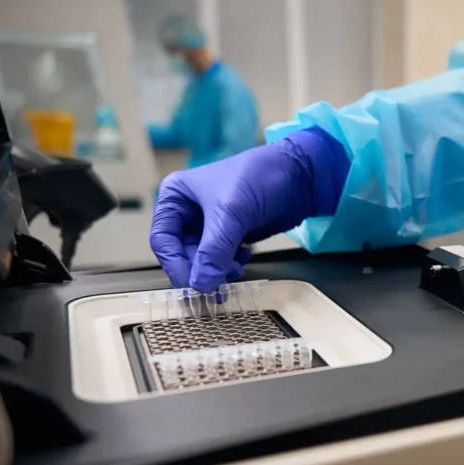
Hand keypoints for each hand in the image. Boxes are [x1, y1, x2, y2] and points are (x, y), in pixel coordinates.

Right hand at [149, 126, 349, 291]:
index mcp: (176, 197)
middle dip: (201, 271)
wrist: (300, 175)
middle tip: (218, 289)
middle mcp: (187, 211)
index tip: (193, 287)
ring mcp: (209, 223)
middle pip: (182, 253)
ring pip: (203, 259)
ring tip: (236, 271)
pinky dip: (230, 265)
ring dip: (217, 270)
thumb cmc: (259, 180)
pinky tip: (245, 258)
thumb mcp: (232, 214)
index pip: (163, 240)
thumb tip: (201, 286)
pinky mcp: (229, 233)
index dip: (176, 266)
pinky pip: (220, 258)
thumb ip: (214, 251)